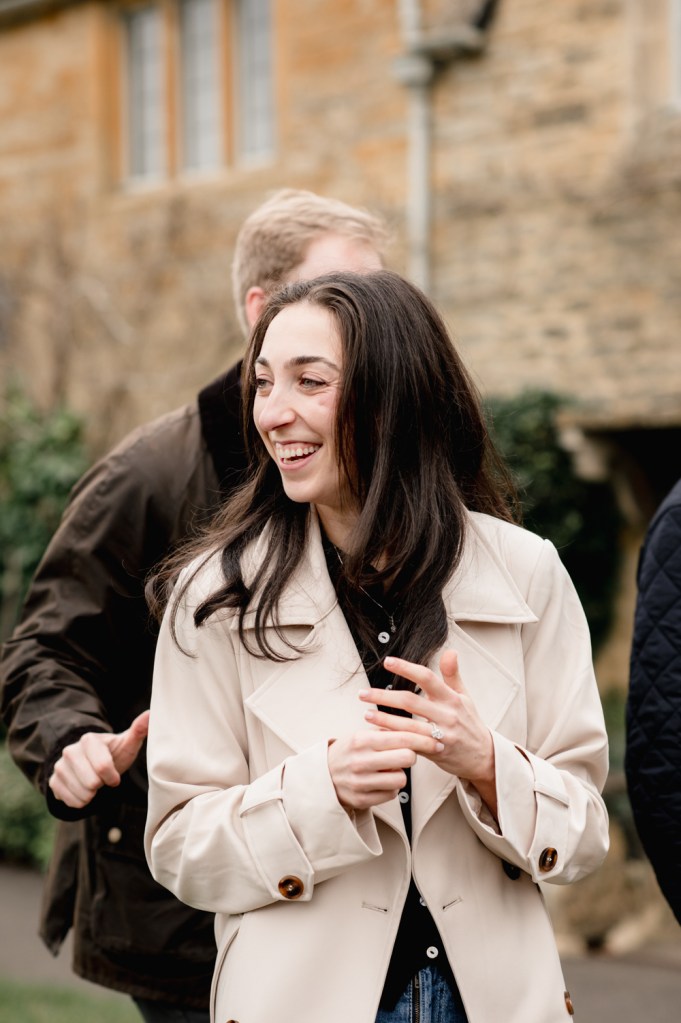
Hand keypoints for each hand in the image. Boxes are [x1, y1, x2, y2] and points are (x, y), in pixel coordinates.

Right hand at [48, 710, 149, 808]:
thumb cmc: (114, 754)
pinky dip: (81, 801)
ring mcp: (59, 766)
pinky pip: (71, 801)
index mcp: (89, 740)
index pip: (102, 768)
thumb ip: (139, 730)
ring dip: (92, 794)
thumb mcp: (127, 744)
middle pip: (91, 783)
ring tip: (94, 782)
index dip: (112, 777)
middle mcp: (70, 751)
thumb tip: (151, 713)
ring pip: (82, 794)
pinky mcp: (53, 782)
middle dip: (101, 785)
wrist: (94, 765)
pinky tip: (84, 789)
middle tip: (102, 778)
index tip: (115, 776)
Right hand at [327, 725, 440, 810]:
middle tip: (408, 755)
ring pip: (402, 778)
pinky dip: (391, 787)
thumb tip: (418, 728)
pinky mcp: (362, 799)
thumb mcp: (361, 735)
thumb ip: (386, 733)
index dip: (424, 739)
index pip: (402, 737)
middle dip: (412, 756)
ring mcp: (361, 782)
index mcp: (362, 740)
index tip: (436, 741)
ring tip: (389, 769)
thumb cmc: (348, 753)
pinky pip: (392, 794)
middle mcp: (361, 761)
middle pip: (407, 758)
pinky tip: (381, 781)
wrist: (322, 777)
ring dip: (401, 773)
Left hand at [359, 650, 496, 815]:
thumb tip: (450, 651)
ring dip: (385, 720)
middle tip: (363, 693)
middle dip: (385, 696)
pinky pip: (411, 745)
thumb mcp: (465, 697)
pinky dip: (394, 739)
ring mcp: (441, 735)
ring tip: (366, 714)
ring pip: (408, 726)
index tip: (387, 662)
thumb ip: (453, 674)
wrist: (484, 756)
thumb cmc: (470, 723)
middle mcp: (446, 715)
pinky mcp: (435, 752)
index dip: (406, 669)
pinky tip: (378, 735)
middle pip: (411, 701)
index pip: (427, 678)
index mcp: (451, 698)